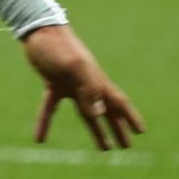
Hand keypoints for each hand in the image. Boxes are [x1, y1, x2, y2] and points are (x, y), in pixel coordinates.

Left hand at [22, 23, 144, 150]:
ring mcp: (71, 84)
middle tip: (126, 147)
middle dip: (118, 129)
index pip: (118, 102)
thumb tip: (97, 115)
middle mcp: (87, 84)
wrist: (37, 30)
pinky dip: (45, 123)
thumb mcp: (73, 67)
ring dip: (96, 130)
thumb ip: (87, 90)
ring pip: (86, 113)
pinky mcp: (53, 83)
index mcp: (96, 80)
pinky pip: (50, 108)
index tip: (141, 132)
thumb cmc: (59, 46)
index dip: (130, 117)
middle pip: (106, 111)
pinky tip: (39, 139)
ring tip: (104, 148)